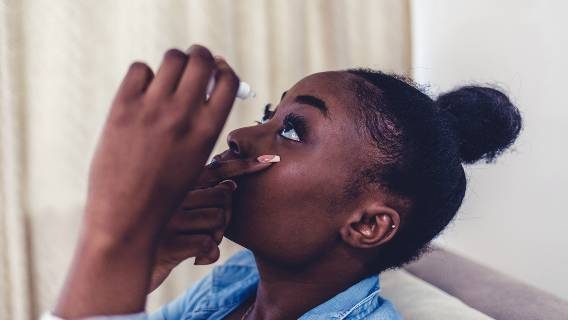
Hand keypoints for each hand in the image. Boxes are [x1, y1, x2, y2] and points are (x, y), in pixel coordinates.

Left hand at [55, 45, 239, 316]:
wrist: (127, 217)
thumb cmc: (165, 191)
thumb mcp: (196, 158)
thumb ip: (204, 122)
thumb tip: (208, 83)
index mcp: (207, 130)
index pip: (227, 79)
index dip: (222, 71)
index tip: (215, 74)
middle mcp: (183, 114)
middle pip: (200, 59)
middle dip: (200, 56)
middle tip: (194, 64)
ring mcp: (151, 109)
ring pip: (172, 57)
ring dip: (175, 61)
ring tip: (168, 77)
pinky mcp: (122, 107)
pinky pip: (139, 69)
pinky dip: (144, 75)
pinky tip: (142, 92)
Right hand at [149, 157, 274, 291]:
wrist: (122, 267)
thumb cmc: (158, 237)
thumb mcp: (176, 213)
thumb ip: (200, 196)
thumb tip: (231, 186)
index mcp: (174, 183)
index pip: (215, 168)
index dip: (245, 164)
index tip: (270, 159)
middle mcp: (170, 195)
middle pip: (223, 197)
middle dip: (226, 218)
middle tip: (210, 232)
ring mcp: (168, 218)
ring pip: (218, 220)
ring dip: (215, 237)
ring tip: (198, 244)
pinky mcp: (169, 244)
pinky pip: (208, 243)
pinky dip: (208, 254)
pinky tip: (195, 258)